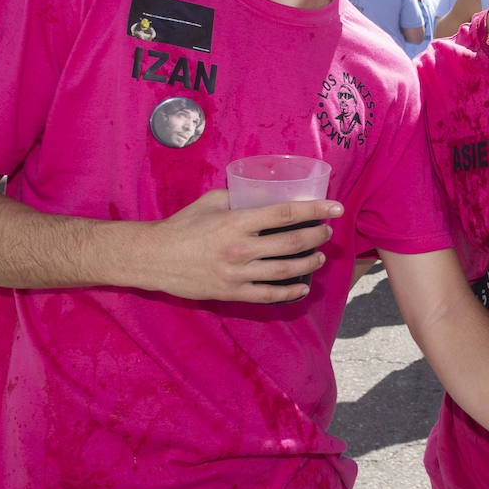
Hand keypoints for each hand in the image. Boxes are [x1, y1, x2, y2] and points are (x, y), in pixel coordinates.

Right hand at [138, 190, 341, 301]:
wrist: (153, 258)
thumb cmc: (182, 226)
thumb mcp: (210, 202)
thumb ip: (238, 197)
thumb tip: (265, 193)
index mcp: (236, 221)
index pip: (286, 213)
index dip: (315, 209)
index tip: (335, 207)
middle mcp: (240, 248)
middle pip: (292, 242)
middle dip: (316, 236)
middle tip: (327, 231)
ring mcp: (237, 274)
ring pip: (285, 270)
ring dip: (309, 263)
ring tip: (320, 256)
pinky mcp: (231, 293)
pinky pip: (268, 295)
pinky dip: (290, 292)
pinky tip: (302, 287)